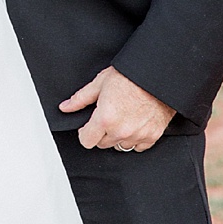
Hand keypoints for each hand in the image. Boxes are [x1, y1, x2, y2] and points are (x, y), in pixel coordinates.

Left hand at [60, 65, 174, 151]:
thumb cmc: (130, 76)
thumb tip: (65, 107)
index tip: (87, 126)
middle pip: (103, 144)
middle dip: (101, 133)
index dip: (84, 133)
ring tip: (121, 119)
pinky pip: (139, 147)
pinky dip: (135, 139)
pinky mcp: (153, 135)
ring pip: (121, 146)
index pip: (87, 141)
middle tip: (106, 118)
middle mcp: (121, 131)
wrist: (157, 76)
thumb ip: (80, 99)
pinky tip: (134, 124)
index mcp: (105, 119)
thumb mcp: (100, 83)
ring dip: (118, 137)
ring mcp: (138, 135)